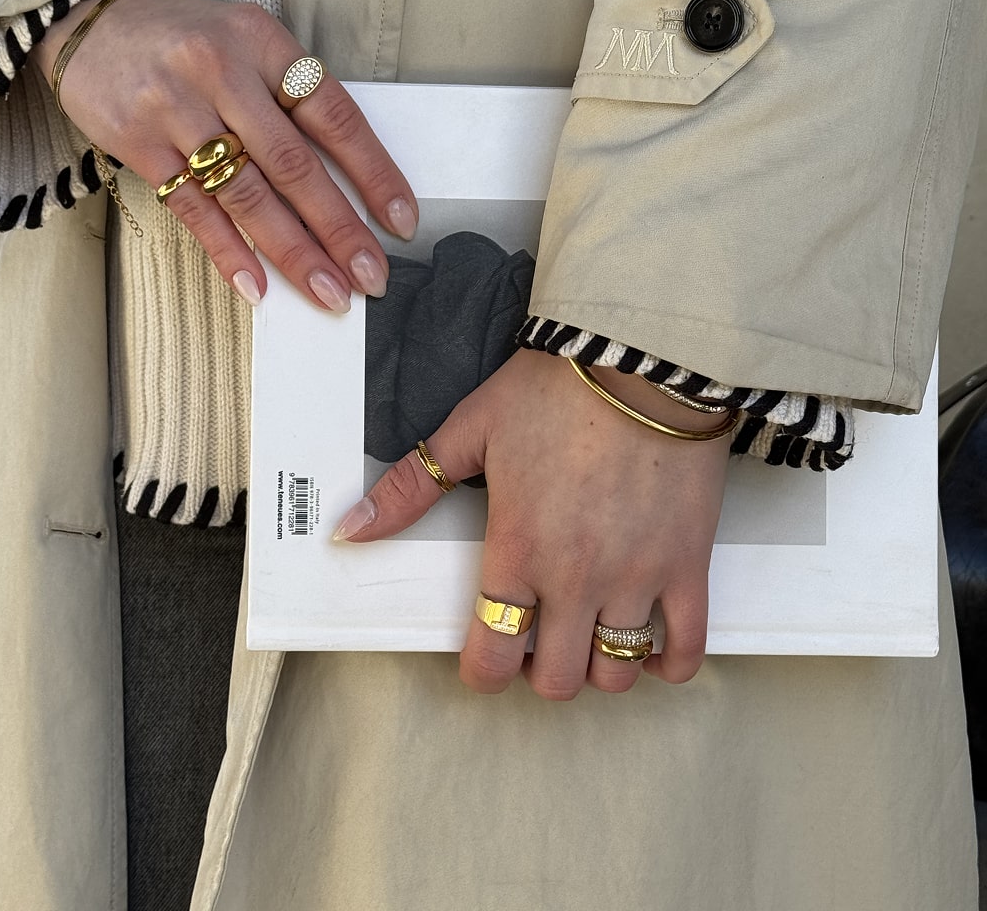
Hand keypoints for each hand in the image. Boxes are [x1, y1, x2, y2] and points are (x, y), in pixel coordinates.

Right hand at [31, 0, 416, 308]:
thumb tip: (349, 184)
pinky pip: (192, 208)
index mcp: (265, 44)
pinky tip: (257, 286)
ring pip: (247, 194)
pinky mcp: (138, 142)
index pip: (335, 117)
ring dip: (294, 252)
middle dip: (339, 229)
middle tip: (371, 276)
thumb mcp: (251, 46)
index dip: (373, 173)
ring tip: (328, 293)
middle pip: (295, 165)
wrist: (90, 19)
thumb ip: (292, 101)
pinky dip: (227, 251)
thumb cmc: (191, 42)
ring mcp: (176, 108)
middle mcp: (223, 72)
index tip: (401, 222)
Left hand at [335, 349, 730, 697]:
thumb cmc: (556, 390)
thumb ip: (411, 487)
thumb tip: (351, 531)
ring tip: (592, 633)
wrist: (643, 359)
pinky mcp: (689, 565)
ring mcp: (637, 577)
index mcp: (518, 550)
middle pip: (558, 680)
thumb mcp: (470, 429)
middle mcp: (576, 578)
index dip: (484, 672)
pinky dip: (671, 661)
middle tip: (540, 639)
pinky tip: (653, 643)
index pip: (493, 654)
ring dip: (599, 666)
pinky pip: (688, 646)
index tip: (486, 660)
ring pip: (617, 672)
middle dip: (541, 672)